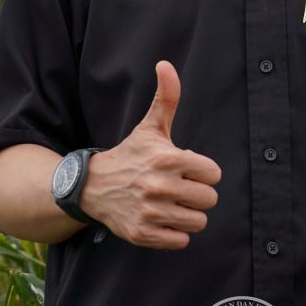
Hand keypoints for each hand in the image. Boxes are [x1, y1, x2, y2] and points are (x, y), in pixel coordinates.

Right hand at [80, 60, 221, 248]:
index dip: (202, 172)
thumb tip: (165, 64)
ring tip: (171, 204)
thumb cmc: (130, 155)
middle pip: (209, 200)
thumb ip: (166, 98)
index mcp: (168, 159)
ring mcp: (150, 212)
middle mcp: (160, 186)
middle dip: (197, 194)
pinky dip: (175, 234)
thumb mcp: (150, 127)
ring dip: (187, 215)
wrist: (92, 187)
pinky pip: (180, 241)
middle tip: (179, 188)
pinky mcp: (142, 234)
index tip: (186, 170)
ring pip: (197, 222)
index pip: (213, 174)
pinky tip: (161, 219)